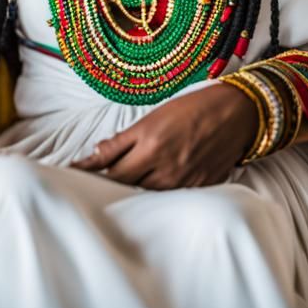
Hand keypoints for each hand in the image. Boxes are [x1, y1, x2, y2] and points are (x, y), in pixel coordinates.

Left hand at [71, 83, 258, 189]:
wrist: (236, 114)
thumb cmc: (193, 108)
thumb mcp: (154, 117)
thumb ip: (124, 140)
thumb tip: (97, 154)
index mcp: (150, 145)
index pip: (109, 168)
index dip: (88, 173)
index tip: (70, 174)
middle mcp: (164, 167)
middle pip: (123, 186)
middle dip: (103, 185)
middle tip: (83, 186)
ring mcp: (181, 182)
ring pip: (144, 196)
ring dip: (128, 193)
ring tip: (111, 191)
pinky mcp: (197, 190)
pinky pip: (167, 199)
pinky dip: (153, 195)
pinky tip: (146, 193)